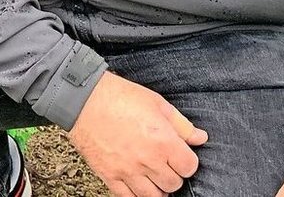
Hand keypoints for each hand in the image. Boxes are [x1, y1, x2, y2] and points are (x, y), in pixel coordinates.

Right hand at [65, 71, 207, 196]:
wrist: (83, 99)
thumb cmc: (118, 96)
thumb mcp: (156, 103)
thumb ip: (181, 124)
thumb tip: (200, 138)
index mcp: (163, 141)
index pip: (189, 167)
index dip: (187, 162)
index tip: (180, 156)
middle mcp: (147, 160)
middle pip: (173, 184)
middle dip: (172, 175)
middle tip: (165, 164)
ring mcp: (127, 170)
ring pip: (153, 196)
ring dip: (157, 188)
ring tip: (153, 177)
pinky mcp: (109, 175)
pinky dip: (136, 195)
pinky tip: (137, 184)